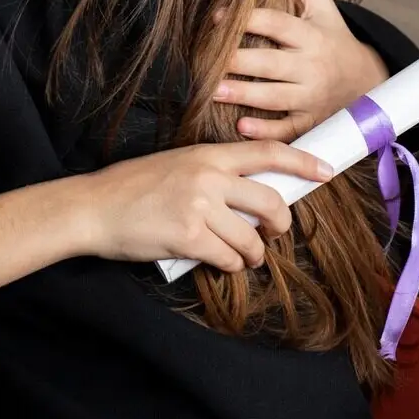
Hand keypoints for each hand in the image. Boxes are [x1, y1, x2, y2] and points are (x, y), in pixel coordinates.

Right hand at [76, 139, 332, 273]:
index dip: (302, 161)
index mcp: (206, 154)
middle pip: (271, 202)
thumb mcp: (176, 166)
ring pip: (252, 240)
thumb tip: (250, 196)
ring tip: (238, 256)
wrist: (93, 207)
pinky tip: (216, 261)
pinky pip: (229, 259)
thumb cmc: (131, 189)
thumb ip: (212, 174)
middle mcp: (207, 176)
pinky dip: (229, 266)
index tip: (326, 171)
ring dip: (252, 254)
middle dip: (280, 224)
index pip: (267, 152)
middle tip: (273, 234)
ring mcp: (199, 207)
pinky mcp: (189, 238)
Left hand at [214, 0, 387, 141]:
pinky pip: (288, 129)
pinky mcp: (310, 121)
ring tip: (214, 91)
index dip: (247, 18)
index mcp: (311, 36)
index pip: (277, 24)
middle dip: (239, 63)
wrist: (367, 82)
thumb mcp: (324, 8)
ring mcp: (312, 97)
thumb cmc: (334, 39)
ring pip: (276, 98)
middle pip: (272, 64)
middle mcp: (312, 67)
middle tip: (207, 62)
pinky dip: (266, 131)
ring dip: (245, 96)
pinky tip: (242, 127)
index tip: (217, 16)